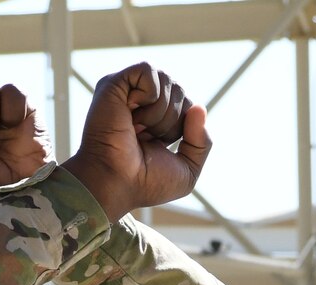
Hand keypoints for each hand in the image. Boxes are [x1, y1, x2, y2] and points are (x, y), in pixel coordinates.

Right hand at [62, 63, 210, 221]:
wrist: (117, 183)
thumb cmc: (146, 182)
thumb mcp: (187, 169)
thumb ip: (201, 142)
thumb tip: (199, 107)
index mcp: (156, 119)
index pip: (188, 105)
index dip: (182, 127)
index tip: (158, 146)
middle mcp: (141, 101)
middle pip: (180, 91)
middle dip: (172, 121)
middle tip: (145, 138)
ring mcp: (127, 91)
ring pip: (167, 80)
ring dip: (159, 113)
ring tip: (136, 128)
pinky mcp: (114, 82)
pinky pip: (148, 70)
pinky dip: (148, 95)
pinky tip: (131, 112)